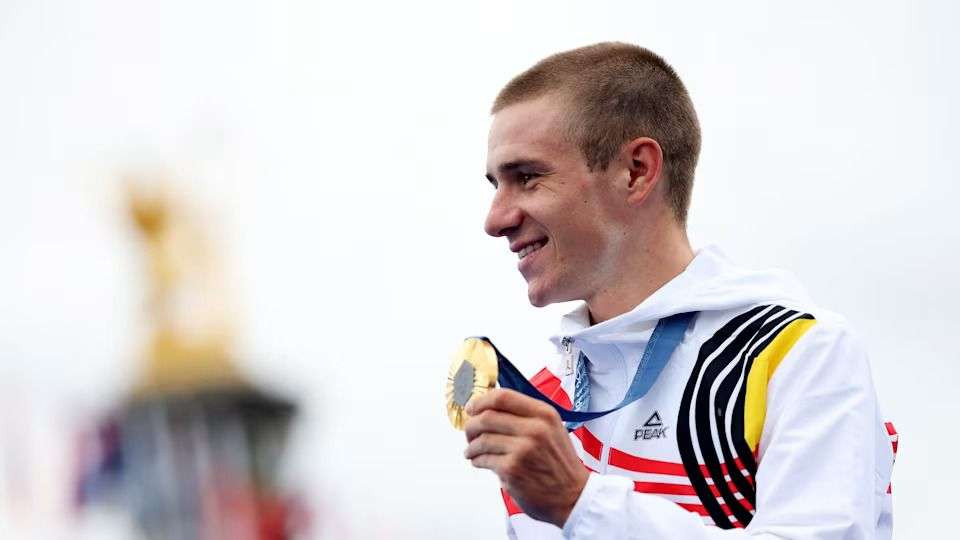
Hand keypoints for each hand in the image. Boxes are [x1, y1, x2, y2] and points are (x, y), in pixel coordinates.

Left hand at [463, 388, 588, 526]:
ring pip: (482, 439)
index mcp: (544, 414)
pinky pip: (484, 460)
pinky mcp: (512, 470)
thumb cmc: (559, 464)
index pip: (503, 397)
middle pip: (487, 417)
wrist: (573, 496)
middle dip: (472, 425)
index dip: (481, 401)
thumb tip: (490, 408)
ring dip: (472, 446)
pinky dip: (477, 460)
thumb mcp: (552, 429)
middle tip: (468, 432)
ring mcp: (523, 450)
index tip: (472, 407)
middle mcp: (535, 429)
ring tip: (471, 450)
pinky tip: (478, 461)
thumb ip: (526, 416)